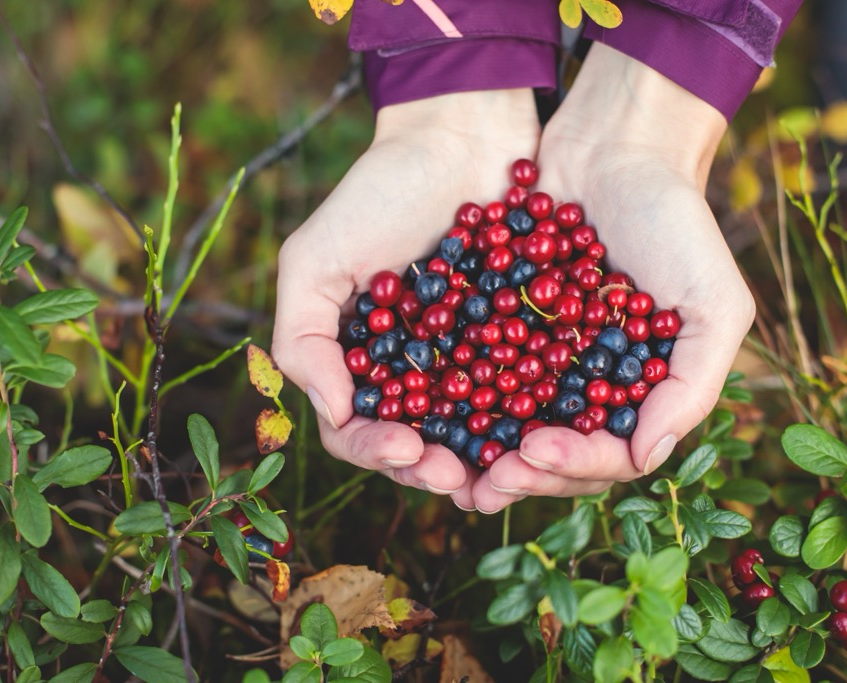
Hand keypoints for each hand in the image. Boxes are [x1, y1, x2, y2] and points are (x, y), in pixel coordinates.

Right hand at [273, 90, 540, 508]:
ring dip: (482, 462)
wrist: (462, 138)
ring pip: (472, 433)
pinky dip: (530, 421)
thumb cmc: (379, 193)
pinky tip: (544, 436)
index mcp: (360, 362)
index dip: (377, 451)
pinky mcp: (519, 341)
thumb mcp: (315, 259)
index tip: (406, 448)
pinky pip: (524, 393)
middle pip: (418, 445)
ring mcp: (467, 360)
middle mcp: (412, 371)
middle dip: (434, 469)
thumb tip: (332, 416)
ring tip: (500, 476)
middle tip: (458, 478)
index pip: (357, 431)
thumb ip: (302, 339)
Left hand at [469, 44, 754, 512]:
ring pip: (510, 424)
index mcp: (642, 392)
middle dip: (522, 471)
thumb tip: (647, 460)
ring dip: (482, 451)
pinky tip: (426, 408)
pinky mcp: (503, 325)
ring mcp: (546, 357)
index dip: (575, 465)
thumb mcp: (714, 303)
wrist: (616, 147)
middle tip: (485, 479)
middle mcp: (591, 385)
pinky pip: (478, 370)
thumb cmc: (676, 223)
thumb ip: (692, 385)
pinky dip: (455, 395)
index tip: (536, 451)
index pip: (610, 455)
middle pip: (555, 452)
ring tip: (447, 463)